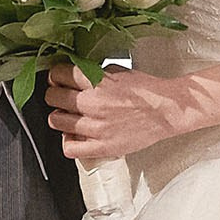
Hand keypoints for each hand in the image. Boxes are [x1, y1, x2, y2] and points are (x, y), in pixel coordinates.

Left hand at [45, 61, 186, 164]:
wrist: (166, 110)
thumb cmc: (145, 90)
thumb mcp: (117, 71)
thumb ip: (92, 73)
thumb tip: (71, 75)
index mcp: (97, 81)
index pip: (59, 74)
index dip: (56, 76)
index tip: (59, 79)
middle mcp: (94, 103)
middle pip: (53, 97)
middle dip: (56, 94)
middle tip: (63, 97)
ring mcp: (96, 127)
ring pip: (56, 121)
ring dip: (60, 117)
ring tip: (71, 116)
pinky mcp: (102, 147)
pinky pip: (69, 148)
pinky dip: (68, 141)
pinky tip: (76, 135)